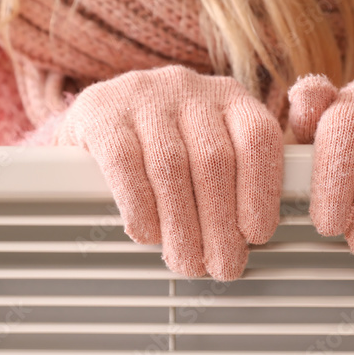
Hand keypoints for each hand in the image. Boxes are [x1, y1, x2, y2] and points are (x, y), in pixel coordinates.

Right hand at [59, 65, 283, 280]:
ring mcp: (143, 96)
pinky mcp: (100, 111)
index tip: (256, 235)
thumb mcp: (203, 149)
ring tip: (186, 261)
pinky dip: (140, 208)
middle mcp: (189, 89)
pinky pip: (125, 165)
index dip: (260, 190)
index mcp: (228, 96)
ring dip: (182, 226)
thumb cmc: (159, 148)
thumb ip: (233, 182)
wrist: (93, 119)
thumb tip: (246, 241)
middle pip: (215, 160)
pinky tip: (147, 235)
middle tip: (221, 265)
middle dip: (220, 224)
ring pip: (171, 167)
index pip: (258, 137)